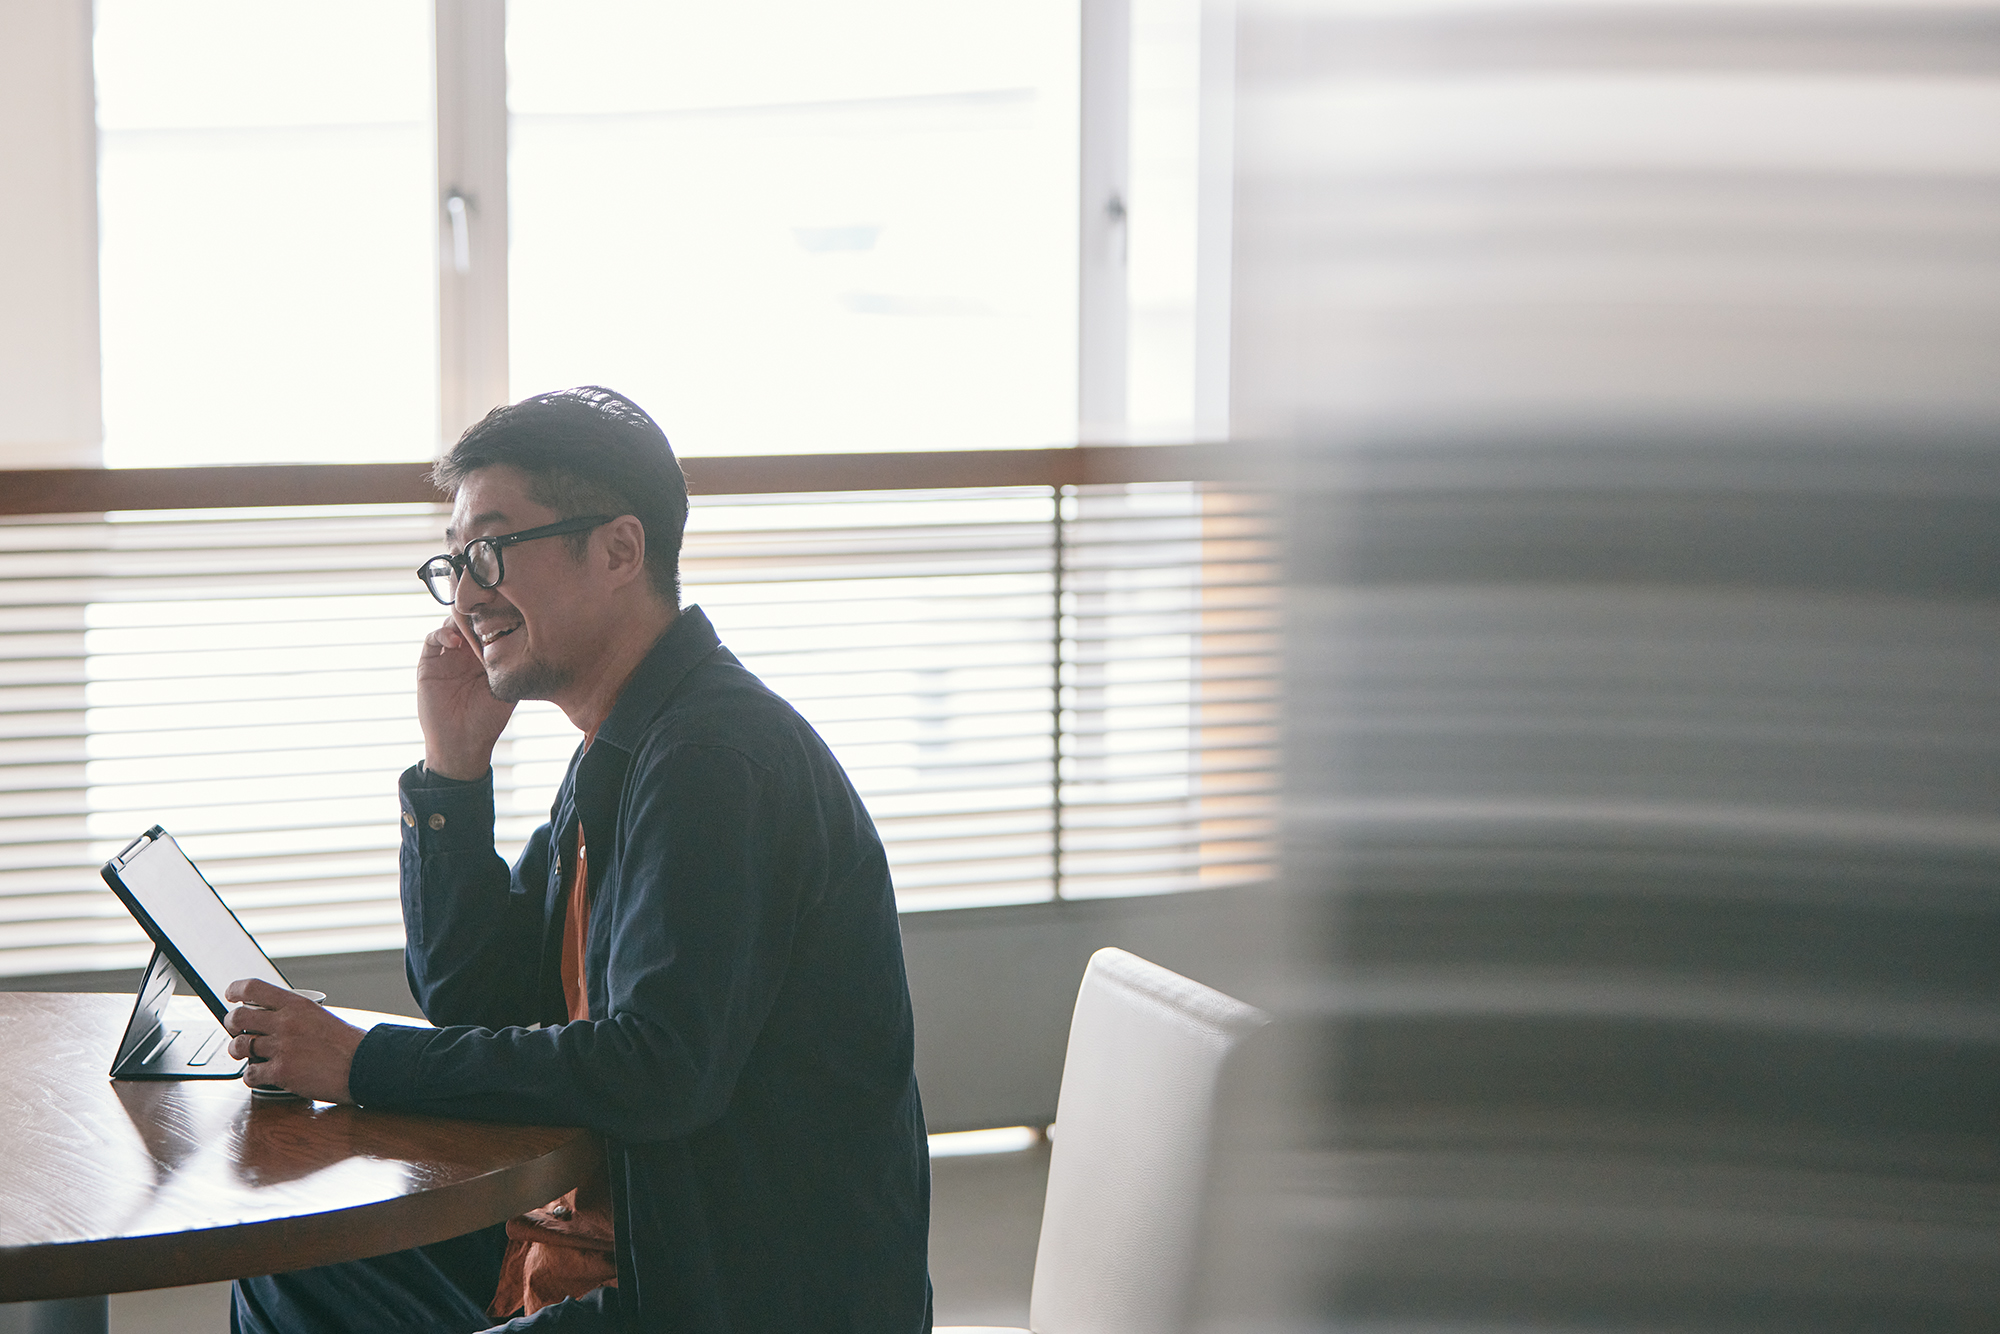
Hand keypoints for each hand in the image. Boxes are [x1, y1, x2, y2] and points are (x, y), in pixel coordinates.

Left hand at [224, 979, 365, 1102]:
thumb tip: (266, 1018)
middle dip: (230, 1025)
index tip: (230, 996)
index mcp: (296, 1005)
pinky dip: (252, 1076)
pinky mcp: (281, 1072)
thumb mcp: (319, 1016)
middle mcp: (285, 1023)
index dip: (235, 990)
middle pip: (237, 1018)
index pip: (253, 988)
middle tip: (235, 1031)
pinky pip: (250, 1074)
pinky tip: (262, 1075)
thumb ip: (292, 1015)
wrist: (363, 1065)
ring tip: (248, 1055)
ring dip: (238, 1052)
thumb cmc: (346, 1043)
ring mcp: (282, 1048)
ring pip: (239, 1047)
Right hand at [417, 615, 514, 779]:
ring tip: (472, 622)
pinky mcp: (429, 662)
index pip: (491, 624)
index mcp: (488, 654)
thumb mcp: (507, 688)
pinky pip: (433, 639)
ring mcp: (448, 655)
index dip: (498, 613)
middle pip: (472, 617)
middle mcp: (468, 651)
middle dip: (479, 608)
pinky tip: (456, 641)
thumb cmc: (488, 719)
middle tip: (487, 604)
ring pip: (451, 622)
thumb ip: (511, 664)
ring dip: (460, 618)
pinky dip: (443, 634)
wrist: (461, 742)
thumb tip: (527, 637)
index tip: (508, 606)